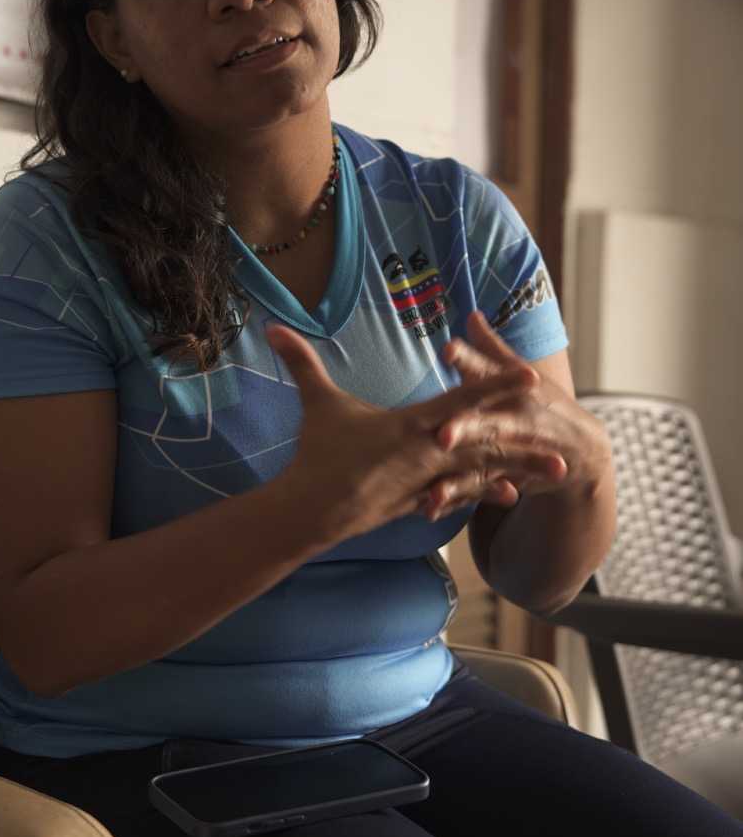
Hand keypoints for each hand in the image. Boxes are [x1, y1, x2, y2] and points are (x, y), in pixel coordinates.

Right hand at [266, 320, 558, 545]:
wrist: (313, 511)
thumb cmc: (317, 454)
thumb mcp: (315, 404)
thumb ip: (300, 362)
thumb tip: (271, 326)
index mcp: (411, 424)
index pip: (463, 401)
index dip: (498, 385)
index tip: (530, 376)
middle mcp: (428, 453)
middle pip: (487, 441)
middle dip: (526, 436)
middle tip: (564, 434)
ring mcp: (428, 480)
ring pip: (484, 472)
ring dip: (521, 468)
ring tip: (557, 469)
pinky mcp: (423, 500)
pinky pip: (463, 495)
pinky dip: (489, 491)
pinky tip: (515, 493)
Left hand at [420, 312, 602, 521]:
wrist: (583, 450)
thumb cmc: (543, 401)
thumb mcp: (520, 373)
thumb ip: (491, 348)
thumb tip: (472, 315)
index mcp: (513, 387)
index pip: (488, 371)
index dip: (469, 360)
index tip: (448, 350)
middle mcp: (516, 419)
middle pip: (488, 423)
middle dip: (466, 428)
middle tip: (442, 435)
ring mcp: (516, 452)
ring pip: (484, 464)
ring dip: (460, 475)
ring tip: (435, 489)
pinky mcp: (510, 477)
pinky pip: (480, 489)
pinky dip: (457, 498)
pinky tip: (431, 505)